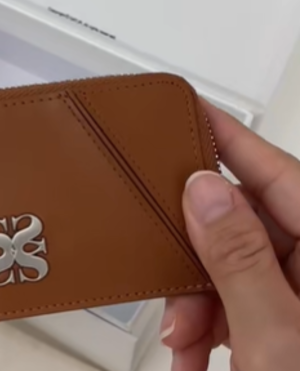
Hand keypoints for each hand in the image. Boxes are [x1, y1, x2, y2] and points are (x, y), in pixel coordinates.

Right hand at [160, 102, 299, 369]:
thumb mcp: (277, 343)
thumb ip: (240, 261)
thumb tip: (205, 191)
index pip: (279, 173)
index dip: (229, 137)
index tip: (188, 109)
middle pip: (248, 223)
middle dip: (198, 252)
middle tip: (170, 275)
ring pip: (235, 265)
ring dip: (198, 299)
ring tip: (182, 341)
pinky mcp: (289, 321)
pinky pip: (240, 300)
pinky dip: (211, 324)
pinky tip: (196, 352)